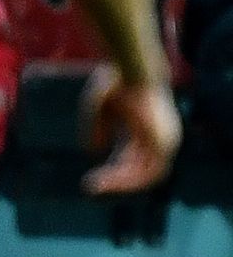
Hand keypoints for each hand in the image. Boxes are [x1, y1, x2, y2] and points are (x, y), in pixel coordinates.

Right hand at [81, 66, 179, 194]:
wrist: (132, 68)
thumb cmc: (115, 81)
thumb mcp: (98, 106)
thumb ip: (97, 128)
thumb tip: (96, 150)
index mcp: (147, 129)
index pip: (135, 158)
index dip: (116, 170)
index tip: (94, 178)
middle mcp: (161, 137)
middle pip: (142, 169)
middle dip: (116, 181)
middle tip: (90, 187)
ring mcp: (165, 140)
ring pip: (147, 174)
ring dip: (120, 184)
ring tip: (95, 187)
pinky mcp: (162, 143)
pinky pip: (149, 171)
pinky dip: (128, 179)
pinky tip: (106, 179)